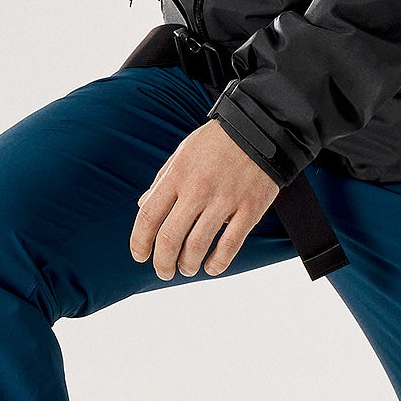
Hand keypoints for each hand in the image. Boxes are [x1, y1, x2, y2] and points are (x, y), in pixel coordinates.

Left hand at [131, 120, 280, 278]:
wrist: (260, 128)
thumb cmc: (217, 142)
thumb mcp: (183, 153)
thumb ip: (163, 181)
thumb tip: (143, 206)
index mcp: (177, 175)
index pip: (148, 216)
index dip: (139, 242)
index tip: (140, 256)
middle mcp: (197, 189)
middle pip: (169, 237)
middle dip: (162, 262)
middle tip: (163, 271)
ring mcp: (225, 200)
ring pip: (197, 246)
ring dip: (188, 265)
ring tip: (187, 269)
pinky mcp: (249, 209)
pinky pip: (230, 245)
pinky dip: (218, 263)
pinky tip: (211, 267)